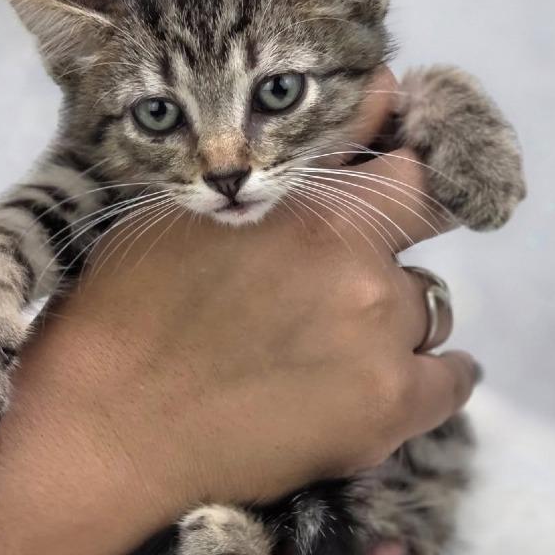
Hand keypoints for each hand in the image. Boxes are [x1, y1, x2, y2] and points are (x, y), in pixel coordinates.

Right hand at [0, 68, 479, 513]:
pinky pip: (450, 382)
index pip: (409, 172)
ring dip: (394, 321)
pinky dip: (436, 377)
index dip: (405, 182)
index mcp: (310, 213)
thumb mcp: (182, 222)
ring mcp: (379, 343)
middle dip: (382, 256)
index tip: (397, 194)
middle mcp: (360, 269)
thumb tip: (343, 121)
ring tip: (340, 351)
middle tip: (334, 293)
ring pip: (428, 311)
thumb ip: (271, 183)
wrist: (104, 434)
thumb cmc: (120, 320)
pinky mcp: (385, 414)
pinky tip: (407, 384)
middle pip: (417, 244)